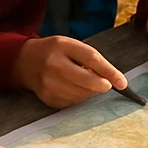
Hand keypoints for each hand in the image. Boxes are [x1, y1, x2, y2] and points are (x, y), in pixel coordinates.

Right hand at [13, 36, 128, 109]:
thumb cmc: (54, 51)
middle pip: (85, 79)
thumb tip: (109, 77)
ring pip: (80, 94)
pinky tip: (74, 89)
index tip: (122, 82)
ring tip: (87, 82)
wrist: (25, 61)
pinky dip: (79, 97)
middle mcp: (53, 64)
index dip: (109, 71)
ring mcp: (48, 83)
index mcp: (62, 46)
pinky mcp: (46, 98)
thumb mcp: (70, 45)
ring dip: (90, 92)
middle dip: (101, 85)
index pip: (91, 58)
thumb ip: (88, 57)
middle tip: (109, 86)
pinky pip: (71, 102)